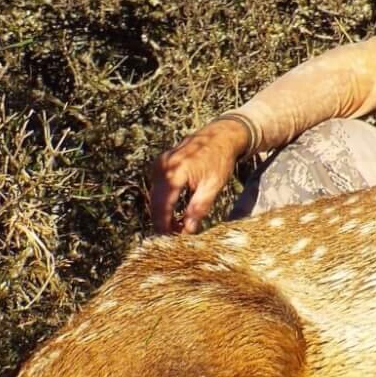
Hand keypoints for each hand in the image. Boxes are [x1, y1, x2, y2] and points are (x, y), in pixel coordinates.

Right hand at [146, 118, 253, 233]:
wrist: (220, 135)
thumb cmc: (220, 159)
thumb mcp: (214, 185)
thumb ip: (200, 207)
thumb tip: (188, 230)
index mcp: (175, 173)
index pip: (162, 207)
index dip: (164, 227)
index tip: (170, 241)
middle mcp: (162, 168)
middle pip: (155, 203)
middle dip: (163, 223)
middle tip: (176, 237)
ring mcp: (159, 164)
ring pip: (155, 197)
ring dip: (163, 214)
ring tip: (178, 227)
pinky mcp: (160, 165)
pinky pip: (158, 188)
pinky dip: (164, 202)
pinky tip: (175, 213)